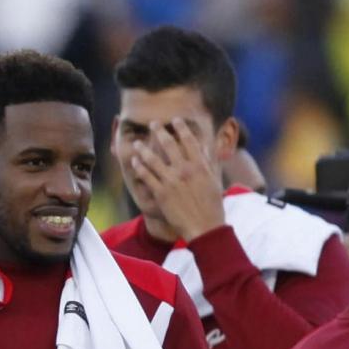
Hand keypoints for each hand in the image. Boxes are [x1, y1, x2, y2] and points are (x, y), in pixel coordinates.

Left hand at [130, 116, 231, 244]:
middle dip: (159, 131)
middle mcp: (184, 170)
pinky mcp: (161, 193)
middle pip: (168, 145)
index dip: (181, 128)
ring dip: (143, 149)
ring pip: (153, 159)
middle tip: (152, 124)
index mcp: (199, 165)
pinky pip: (146, 176)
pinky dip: (139, 167)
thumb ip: (207, 162)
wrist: (205, 228)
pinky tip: (135, 161)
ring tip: (137, 143)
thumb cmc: (212, 206)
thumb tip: (204, 147)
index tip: (175, 120)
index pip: (189, 140)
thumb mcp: (214, 180)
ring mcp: (171, 181)